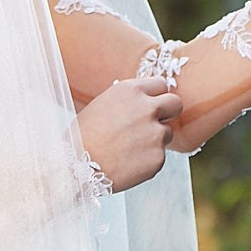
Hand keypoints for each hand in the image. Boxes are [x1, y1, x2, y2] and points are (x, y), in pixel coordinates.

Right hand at [76, 77, 183, 191]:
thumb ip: (131, 101)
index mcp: (132, 91)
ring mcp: (156, 133)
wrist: (74, 166)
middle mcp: (148, 108)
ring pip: (166, 133)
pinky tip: (127, 163)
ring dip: (154, 140)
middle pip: (176, 104)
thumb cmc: (84, 136)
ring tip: (127, 149)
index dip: (156, 96)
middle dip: (169, 112)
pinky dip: (147, 160)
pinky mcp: (158, 157)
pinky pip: (158, 156)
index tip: (152, 104)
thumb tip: (148, 101)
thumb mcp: (104, 104)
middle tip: (155, 123)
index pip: (161, 84)